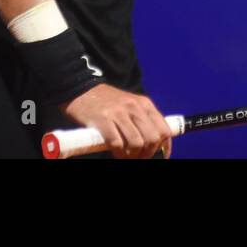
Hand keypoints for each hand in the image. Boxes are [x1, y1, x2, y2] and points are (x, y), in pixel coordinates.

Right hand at [58, 83, 172, 158]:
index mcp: (144, 104)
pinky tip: (115, 152)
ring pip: (136, 143)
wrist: (82, 89)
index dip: (164, 148)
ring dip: (132, 156)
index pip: (164, 130)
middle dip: (147, 154)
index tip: (160, 156)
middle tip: (138, 157)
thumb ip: (143, 119)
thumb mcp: (131, 104)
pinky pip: (117, 143)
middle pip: (152, 139)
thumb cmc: (108, 102)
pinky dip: (118, 153)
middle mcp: (134, 107)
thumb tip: (154, 143)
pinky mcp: (103, 119)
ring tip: (126, 157)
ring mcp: (118, 113)